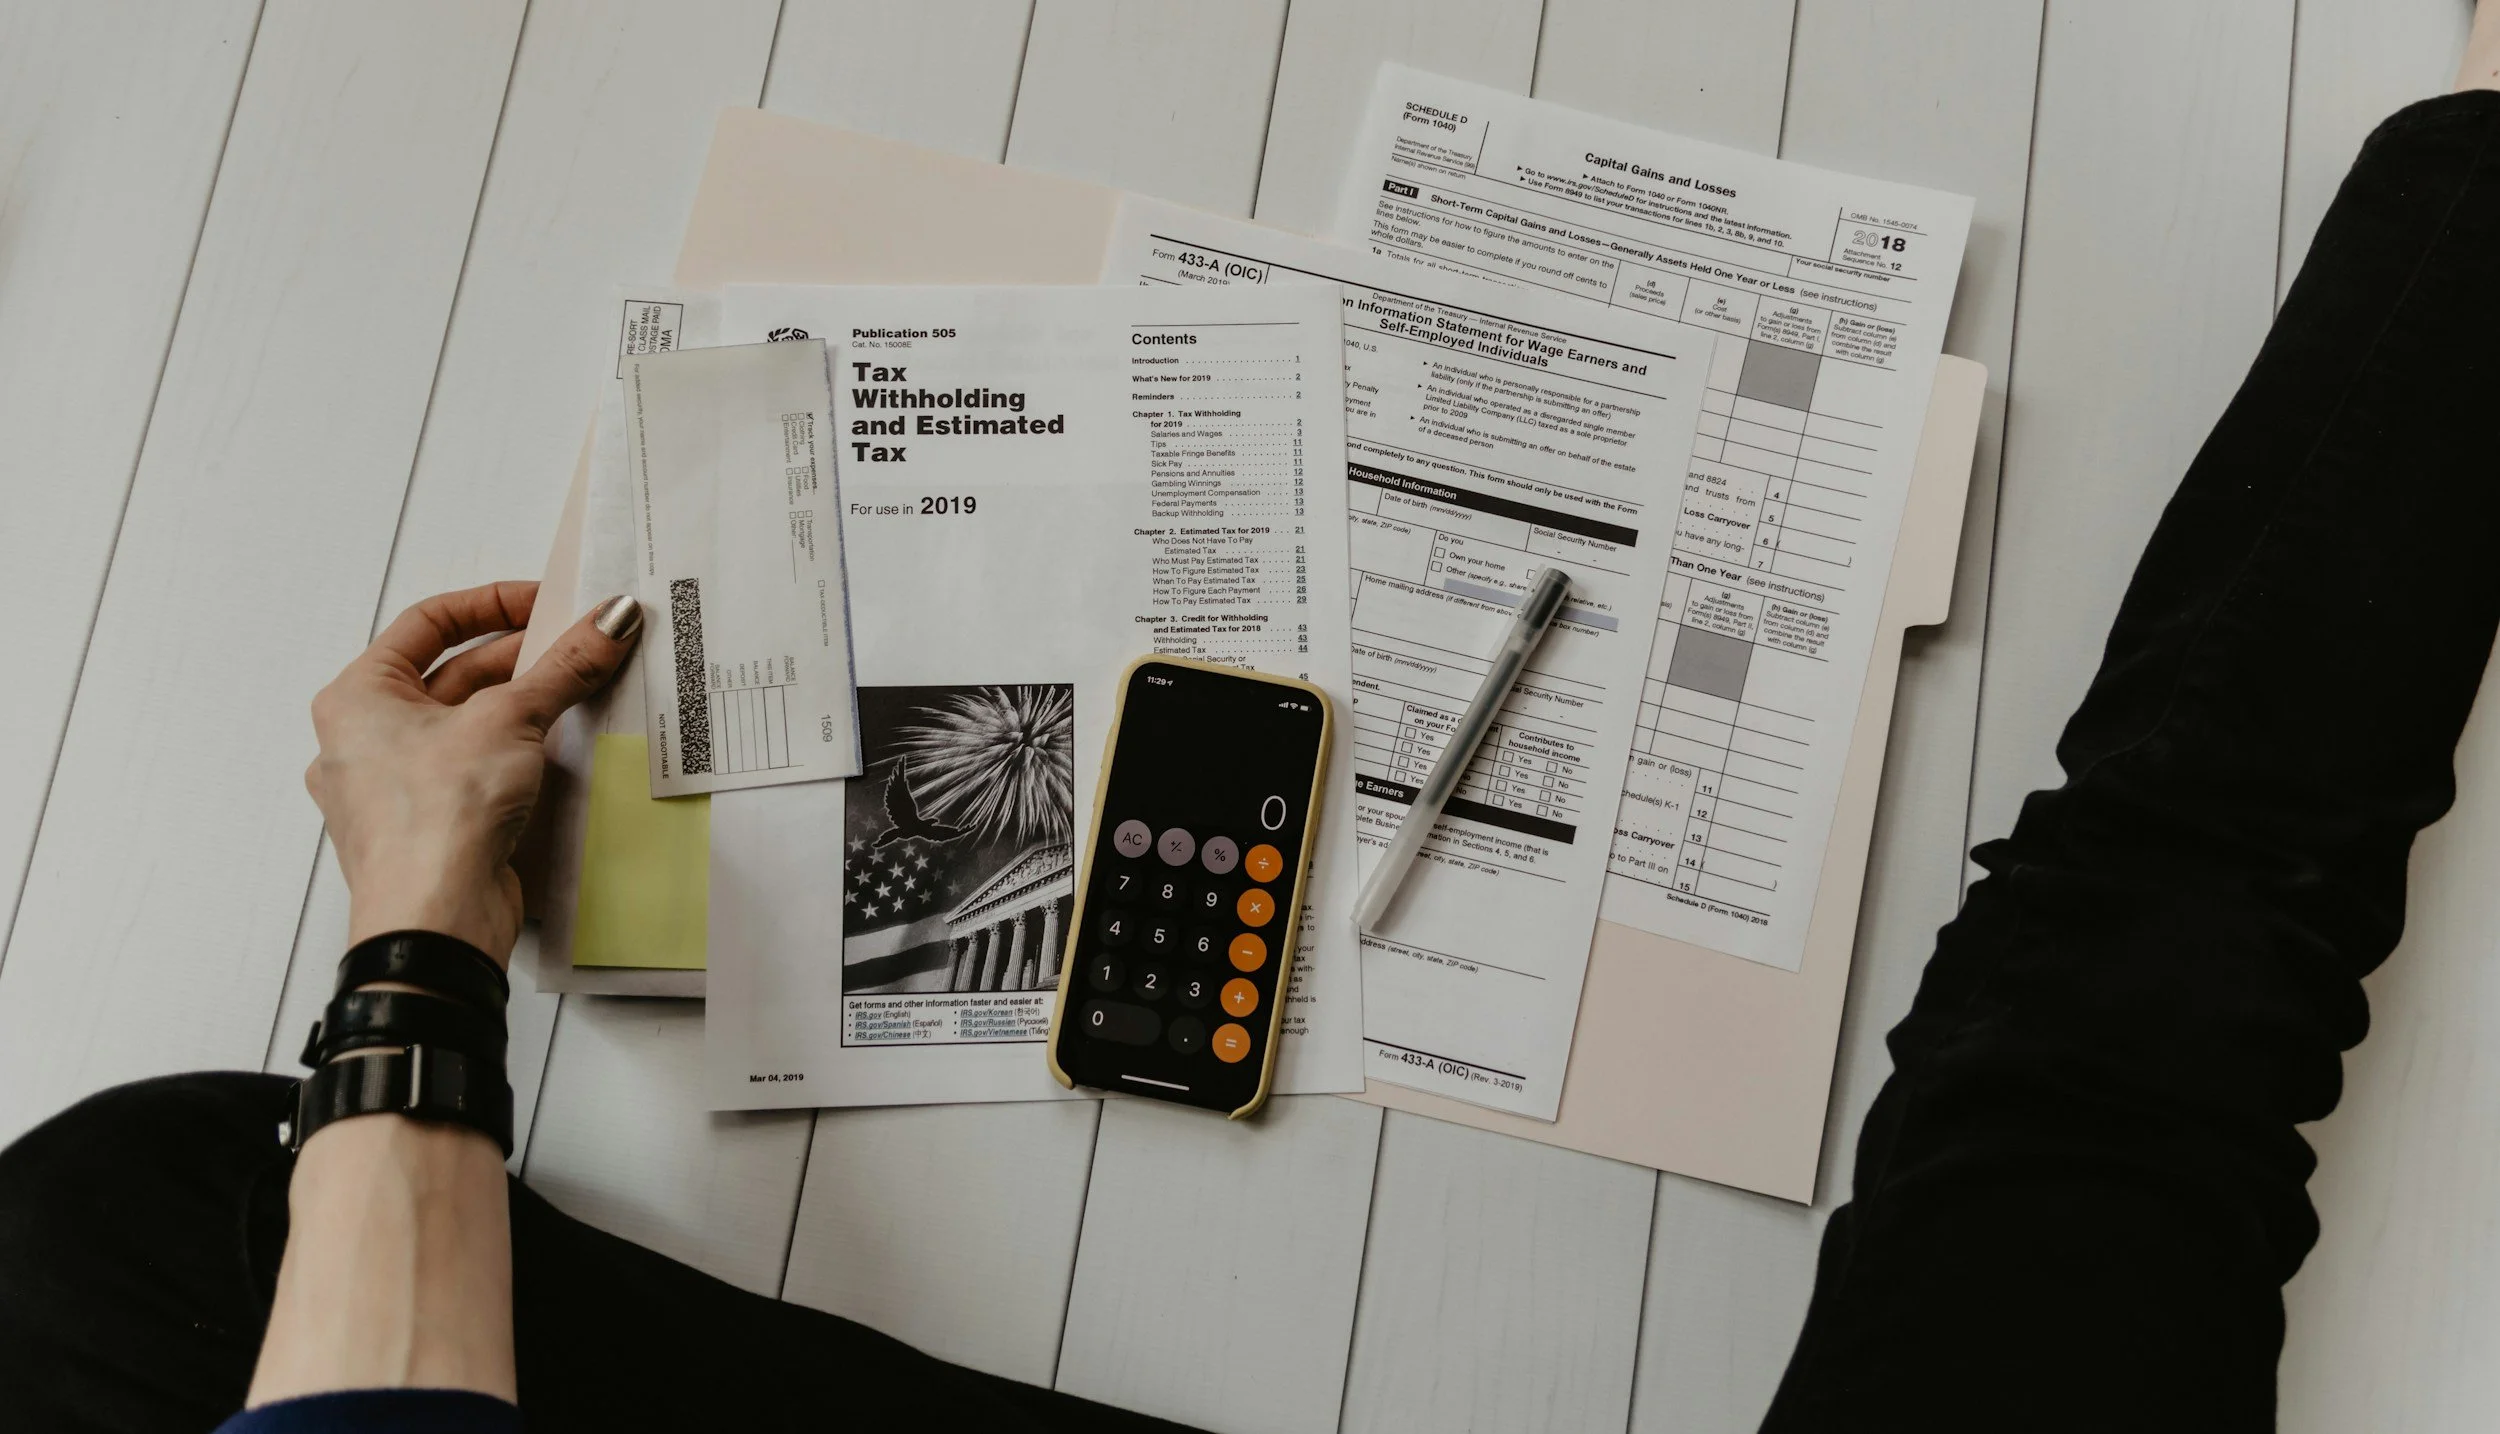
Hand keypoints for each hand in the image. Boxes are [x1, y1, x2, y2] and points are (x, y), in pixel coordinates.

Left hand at [306, 582, 641, 964]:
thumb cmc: (433, 822)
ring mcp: (394, 788)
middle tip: (579, 646)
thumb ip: (564, 666)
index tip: (546, 603)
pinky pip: (474, 771)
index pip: (427, 623)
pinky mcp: (430, 827)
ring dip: (521, 707)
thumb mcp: (510, 719)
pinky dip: (515, 753)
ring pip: (465, 726)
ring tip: (578, 691)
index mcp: (356, 697)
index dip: (492, 604)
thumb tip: (608, 621)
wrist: (433, 922)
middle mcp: (364, 739)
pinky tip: (556, 749)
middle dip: (520, 659)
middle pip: (451, 674)